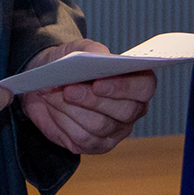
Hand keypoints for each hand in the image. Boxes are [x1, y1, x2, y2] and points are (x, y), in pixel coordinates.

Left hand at [17, 40, 155, 154]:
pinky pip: (82, 139)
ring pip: (99, 126)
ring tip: (53, 94)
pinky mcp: (96, 145)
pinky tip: (53, 108)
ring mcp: (116, 130)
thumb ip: (92, 50)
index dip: (123, 87)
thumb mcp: (79, 49)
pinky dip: (63, 122)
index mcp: (137, 82)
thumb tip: (99, 58)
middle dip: (92, 100)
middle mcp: (132, 109)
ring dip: (72, 109)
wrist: (48, 83)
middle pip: (124, 111)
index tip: (98, 83)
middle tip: (68, 89)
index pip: (144, 87)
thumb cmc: (71, 64)